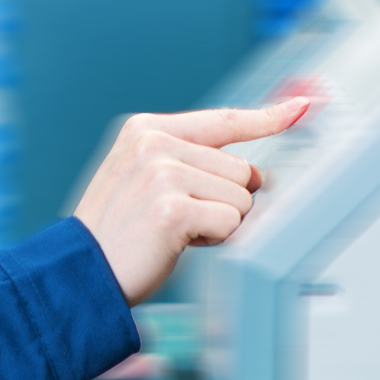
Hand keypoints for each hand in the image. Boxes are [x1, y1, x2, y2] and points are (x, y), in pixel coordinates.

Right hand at [73, 99, 308, 305]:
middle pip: (241, 170)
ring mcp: (162, 173)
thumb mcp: (143, 177)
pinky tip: (178, 243)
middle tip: (180, 218)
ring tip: (174, 231)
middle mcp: (154, 143)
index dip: (266, 117)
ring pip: (241, 199)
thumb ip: (191, 161)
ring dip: (219, 224)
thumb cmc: (117, 231)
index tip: (300, 107)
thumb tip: (259, 173)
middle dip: (225, 201)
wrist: (80, 271)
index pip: (222, 120)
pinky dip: (214, 241)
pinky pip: (230, 224)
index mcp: (146, 129)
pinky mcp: (172, 208)